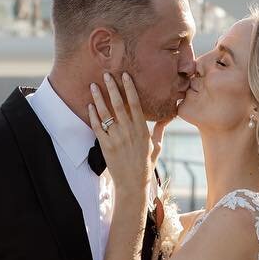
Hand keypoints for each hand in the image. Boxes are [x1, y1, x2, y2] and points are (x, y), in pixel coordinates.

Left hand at [88, 72, 153, 197]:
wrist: (132, 184)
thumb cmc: (145, 166)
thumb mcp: (157, 147)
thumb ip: (160, 131)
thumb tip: (168, 118)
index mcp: (142, 129)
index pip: (135, 103)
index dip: (129, 88)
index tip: (125, 75)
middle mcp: (129, 131)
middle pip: (118, 104)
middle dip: (112, 88)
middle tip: (105, 74)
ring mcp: (116, 138)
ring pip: (106, 114)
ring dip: (98, 98)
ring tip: (93, 86)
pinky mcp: (105, 146)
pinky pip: (97, 127)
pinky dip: (93, 115)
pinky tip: (89, 106)